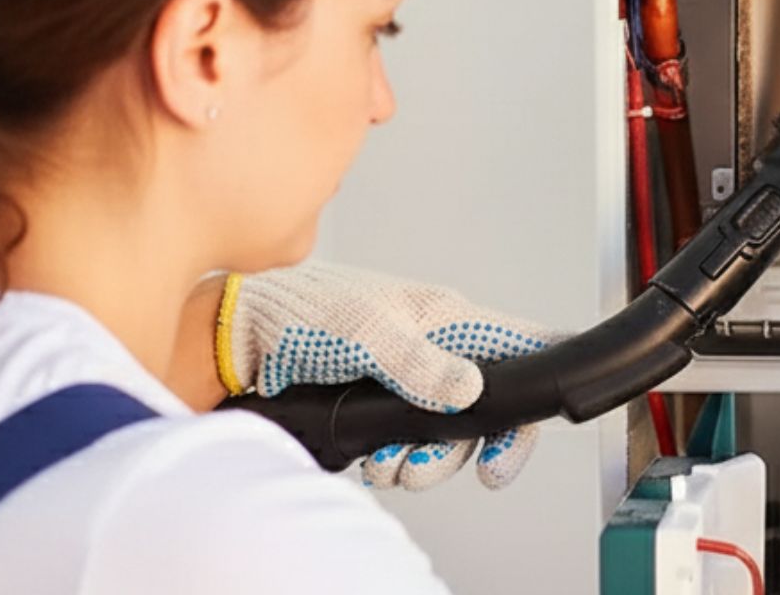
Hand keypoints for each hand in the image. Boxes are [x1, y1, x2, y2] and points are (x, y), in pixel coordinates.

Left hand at [217, 262, 557, 490]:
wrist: (242, 337)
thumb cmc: (302, 313)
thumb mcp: (369, 334)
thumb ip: (423, 364)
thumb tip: (472, 389)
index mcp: (445, 318)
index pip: (519, 346)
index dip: (537, 384)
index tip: (525, 428)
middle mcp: (435, 349)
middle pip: (484, 409)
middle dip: (461, 449)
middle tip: (427, 466)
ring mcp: (409, 378)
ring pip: (445, 434)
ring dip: (422, 462)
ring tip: (388, 465)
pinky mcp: (381, 404)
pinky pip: (407, 444)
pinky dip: (394, 460)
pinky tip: (370, 461)